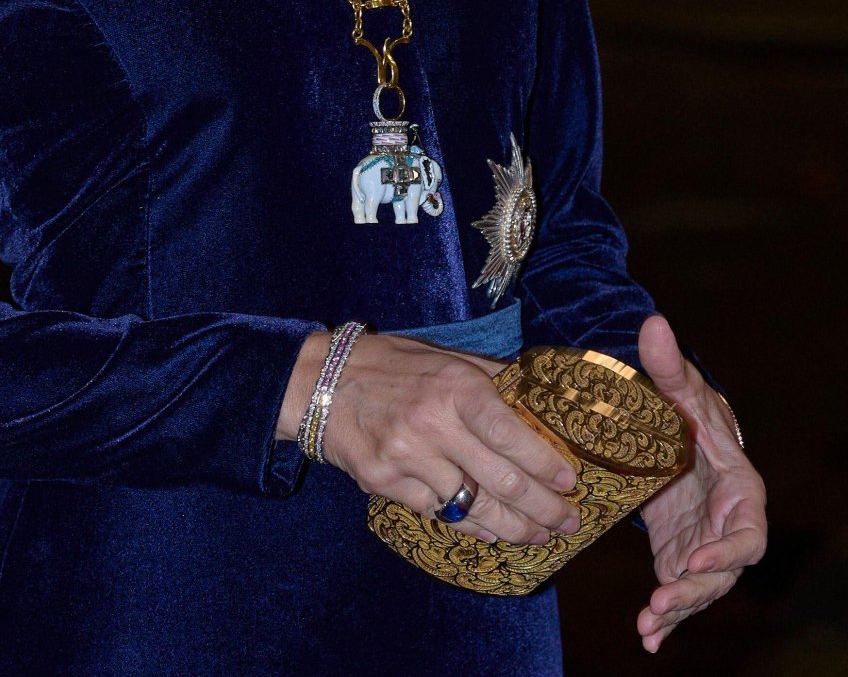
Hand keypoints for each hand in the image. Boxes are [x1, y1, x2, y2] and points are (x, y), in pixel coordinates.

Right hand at [276, 331, 580, 544]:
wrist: (321, 383)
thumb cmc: (390, 365)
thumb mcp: (443, 356)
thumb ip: (489, 377)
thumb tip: (536, 393)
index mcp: (455, 387)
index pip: (511, 434)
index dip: (545, 464)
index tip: (570, 481)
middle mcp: (434, 424)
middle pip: (502, 480)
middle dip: (543, 508)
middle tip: (567, 521)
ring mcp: (409, 458)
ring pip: (474, 507)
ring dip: (513, 527)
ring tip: (538, 535)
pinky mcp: (387, 484)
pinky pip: (439, 514)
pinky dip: (471, 528)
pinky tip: (491, 533)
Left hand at [636, 314, 766, 652]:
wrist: (680, 435)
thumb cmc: (690, 414)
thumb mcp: (679, 392)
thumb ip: (667, 365)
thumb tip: (654, 321)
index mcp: (739, 491)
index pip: (746, 531)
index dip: (729, 550)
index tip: (699, 559)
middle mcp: (727, 526)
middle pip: (723, 571)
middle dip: (697, 590)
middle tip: (664, 602)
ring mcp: (705, 545)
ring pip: (700, 588)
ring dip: (677, 608)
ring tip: (649, 623)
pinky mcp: (680, 555)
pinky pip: (678, 591)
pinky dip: (667, 618)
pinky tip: (648, 637)